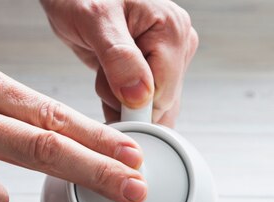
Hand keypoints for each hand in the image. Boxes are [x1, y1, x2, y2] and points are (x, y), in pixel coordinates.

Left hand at [41, 0, 197, 125]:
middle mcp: (178, 44)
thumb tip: (140, 96)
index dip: (133, 105)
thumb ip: (119, 58)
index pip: (163, 96)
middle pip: (160, 106)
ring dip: (120, 101)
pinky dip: (121, 101)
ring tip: (105, 68)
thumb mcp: (95, 20)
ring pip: (151, 109)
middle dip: (126, 102)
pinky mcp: (155, 69)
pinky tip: (109, 77)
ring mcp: (168, 58)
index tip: (109, 89)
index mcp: (173, 30)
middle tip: (104, 72)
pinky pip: (144, 104)